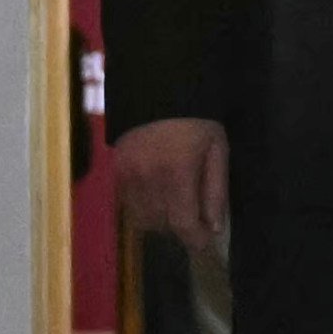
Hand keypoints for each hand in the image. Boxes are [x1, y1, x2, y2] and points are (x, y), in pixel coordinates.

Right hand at [117, 116, 229, 256]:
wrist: (158, 90)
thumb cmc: (196, 120)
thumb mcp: (217, 150)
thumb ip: (216, 191)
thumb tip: (214, 227)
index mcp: (177, 172)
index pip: (183, 223)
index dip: (195, 240)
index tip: (205, 243)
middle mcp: (147, 178)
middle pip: (162, 225)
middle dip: (180, 226)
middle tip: (194, 214)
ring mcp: (126, 176)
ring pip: (142, 219)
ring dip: (160, 220)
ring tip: (174, 201)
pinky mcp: (114, 171)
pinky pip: (128, 205)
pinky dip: (144, 206)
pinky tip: (157, 191)